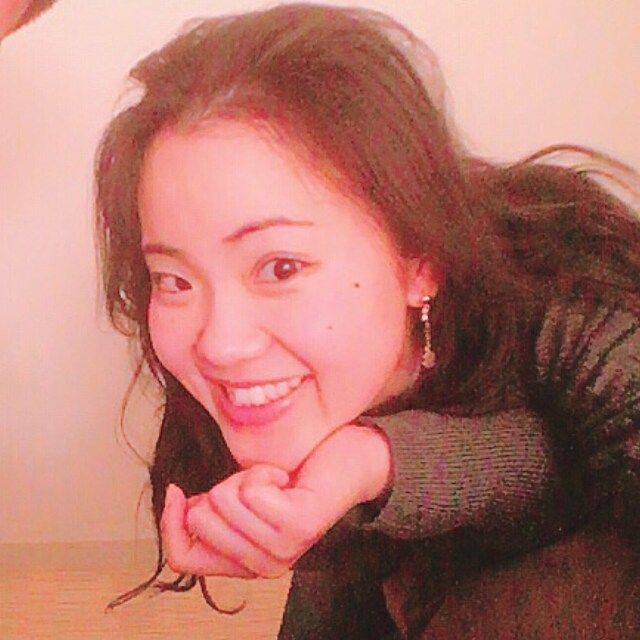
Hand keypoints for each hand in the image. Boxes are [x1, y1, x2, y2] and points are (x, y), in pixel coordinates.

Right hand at [161, 423, 391, 578]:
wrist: (350, 460)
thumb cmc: (296, 474)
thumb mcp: (243, 497)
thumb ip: (214, 512)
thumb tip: (178, 504)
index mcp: (245, 562)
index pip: (182, 559)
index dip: (169, 523)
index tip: (176, 488)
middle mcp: (262, 566)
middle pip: (199, 520)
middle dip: (220, 487)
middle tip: (256, 484)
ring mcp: (281, 551)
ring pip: (222, 500)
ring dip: (246, 475)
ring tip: (275, 479)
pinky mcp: (297, 528)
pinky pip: (250, 489)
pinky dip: (263, 470)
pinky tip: (287, 478)